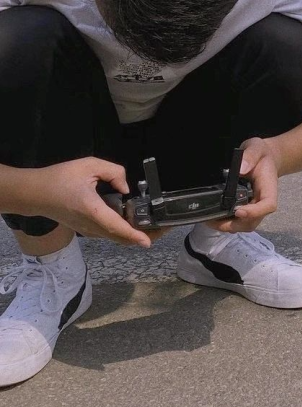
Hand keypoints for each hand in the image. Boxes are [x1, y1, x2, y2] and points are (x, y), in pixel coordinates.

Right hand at [34, 157, 150, 247]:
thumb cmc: (60, 178)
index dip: (134, 235)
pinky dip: (123, 233)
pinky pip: (108, 234)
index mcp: (92, 210)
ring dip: (134, 235)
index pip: (116, 226)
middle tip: (162, 228)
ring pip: (115, 238)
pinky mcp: (85, 230)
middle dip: (143, 236)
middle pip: (120, 237)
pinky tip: (134, 223)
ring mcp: (87, 230)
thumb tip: (126, 188)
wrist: (35, 193)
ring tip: (153, 226)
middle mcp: (90, 225)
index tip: (148, 241)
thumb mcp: (89, 165)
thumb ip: (113, 172)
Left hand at [208, 137, 280, 233]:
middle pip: (253, 221)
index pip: (268, 205)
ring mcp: (254, 207)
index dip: (254, 212)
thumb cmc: (261, 154)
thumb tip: (240, 169)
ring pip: (245, 225)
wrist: (264, 159)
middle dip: (234, 225)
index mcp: (269, 188)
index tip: (238, 211)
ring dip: (228, 227)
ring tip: (210, 220)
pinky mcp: (246, 208)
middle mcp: (263, 202)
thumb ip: (250, 155)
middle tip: (214, 220)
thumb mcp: (257, 147)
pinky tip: (213, 217)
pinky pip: (239, 221)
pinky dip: (226, 223)